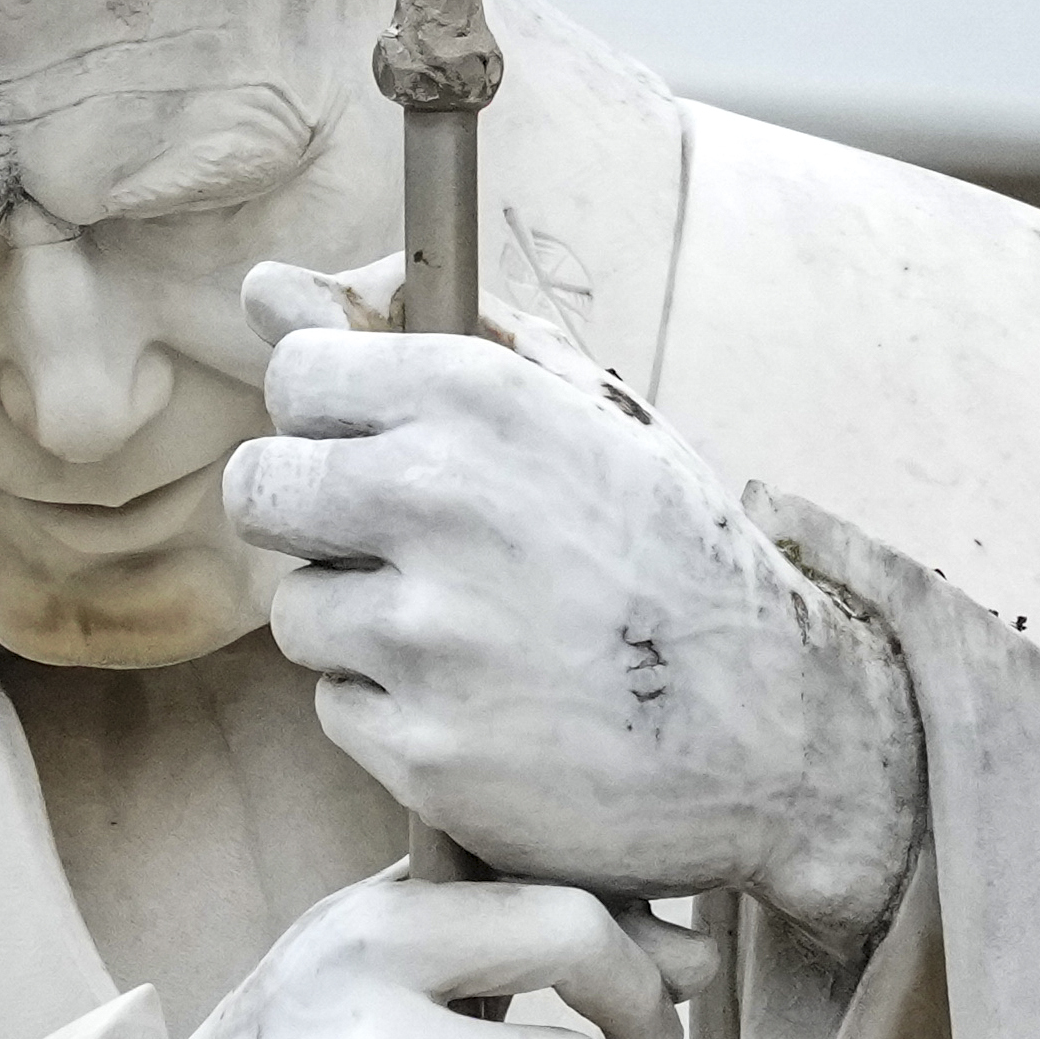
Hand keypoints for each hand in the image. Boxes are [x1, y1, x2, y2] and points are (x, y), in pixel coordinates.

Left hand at [228, 257, 920, 941]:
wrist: (782, 734)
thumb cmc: (674, 554)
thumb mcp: (588, 410)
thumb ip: (424, 328)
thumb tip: (264, 286)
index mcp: (476, 399)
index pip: (295, 373)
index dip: (333, 414)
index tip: (375, 443)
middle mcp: (437, 502)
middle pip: (257, 487)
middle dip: (311, 511)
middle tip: (393, 541)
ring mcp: (426, 637)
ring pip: (297, 609)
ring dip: (359, 622)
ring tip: (470, 633)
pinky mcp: (422, 753)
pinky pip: (337, 708)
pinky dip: (394, 711)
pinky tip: (485, 705)